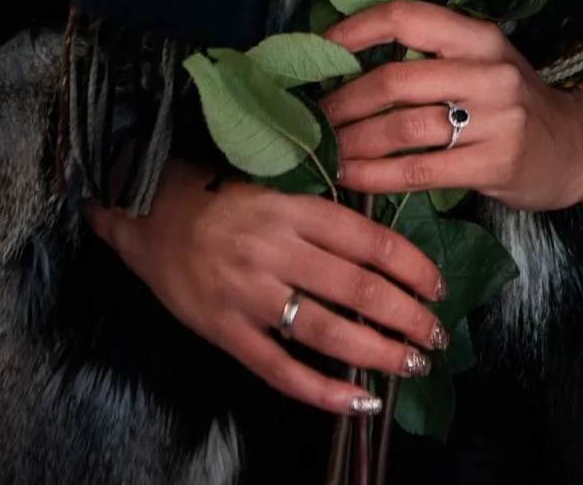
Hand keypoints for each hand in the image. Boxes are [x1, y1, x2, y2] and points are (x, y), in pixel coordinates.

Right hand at [87, 159, 448, 417]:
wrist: (145, 207)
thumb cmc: (215, 189)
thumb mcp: (273, 182)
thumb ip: (319, 209)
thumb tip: (379, 236)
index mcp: (292, 207)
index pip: (368, 239)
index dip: (410, 266)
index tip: (437, 285)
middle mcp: (276, 250)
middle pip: (357, 289)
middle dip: (406, 315)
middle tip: (437, 334)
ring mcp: (250, 295)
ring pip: (327, 331)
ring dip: (378, 352)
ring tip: (412, 363)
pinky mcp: (226, 331)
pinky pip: (280, 369)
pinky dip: (323, 390)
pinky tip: (358, 401)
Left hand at [322, 1, 582, 211]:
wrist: (576, 147)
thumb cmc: (512, 104)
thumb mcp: (481, 64)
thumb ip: (429, 58)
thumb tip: (345, 60)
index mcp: (478, 36)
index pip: (407, 17)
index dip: (355, 31)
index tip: (317, 51)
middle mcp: (489, 70)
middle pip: (396, 80)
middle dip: (343, 102)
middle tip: (311, 119)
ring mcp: (497, 117)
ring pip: (403, 128)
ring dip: (353, 143)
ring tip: (324, 153)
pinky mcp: (495, 163)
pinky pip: (420, 170)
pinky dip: (377, 176)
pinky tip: (353, 179)